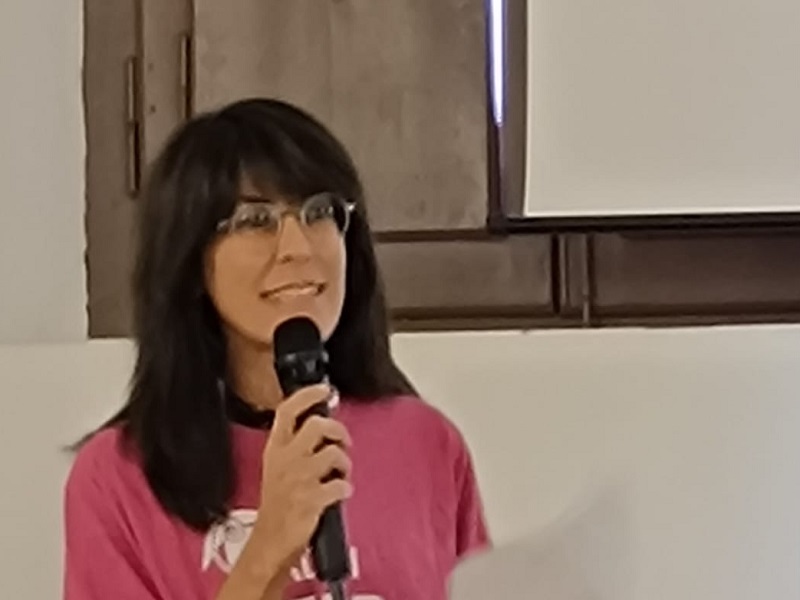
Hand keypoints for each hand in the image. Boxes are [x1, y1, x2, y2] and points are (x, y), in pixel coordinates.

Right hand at [253, 384, 352, 570]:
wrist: (270, 541)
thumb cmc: (278, 504)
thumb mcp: (278, 467)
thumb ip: (296, 445)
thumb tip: (324, 426)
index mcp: (275, 449)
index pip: (287, 411)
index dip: (307, 395)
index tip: (324, 389)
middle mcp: (285, 460)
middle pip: (317, 425)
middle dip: (338, 430)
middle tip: (343, 442)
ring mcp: (298, 479)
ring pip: (333, 453)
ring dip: (345, 463)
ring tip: (342, 473)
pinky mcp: (311, 500)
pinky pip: (341, 485)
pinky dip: (346, 488)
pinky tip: (340, 493)